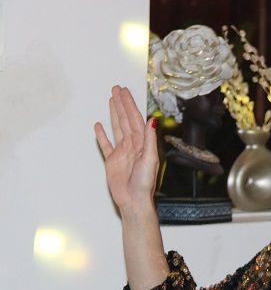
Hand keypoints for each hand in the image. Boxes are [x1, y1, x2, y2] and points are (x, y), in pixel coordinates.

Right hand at [94, 86, 158, 213]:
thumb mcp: (149, 159)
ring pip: (117, 128)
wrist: (134, 200)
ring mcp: (122, 152)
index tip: (124, 92)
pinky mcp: (112, 161)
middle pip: (126, 119)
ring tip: (111, 100)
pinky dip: (102, 135)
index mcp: (142, 143)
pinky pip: (106, 144)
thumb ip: (150, 139)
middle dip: (121, 104)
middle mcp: (133, 145)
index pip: (135, 119)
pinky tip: (99, 125)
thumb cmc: (145, 183)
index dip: (130, 104)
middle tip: (116, 89)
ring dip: (114, 113)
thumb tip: (152, 120)